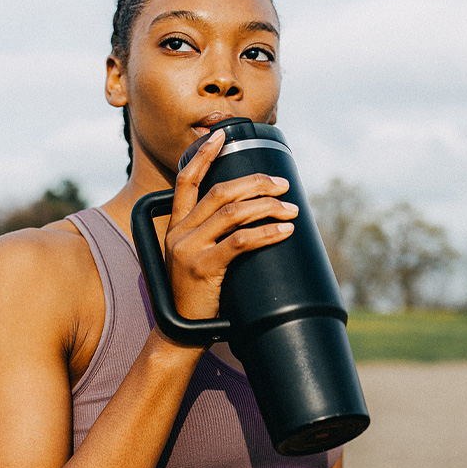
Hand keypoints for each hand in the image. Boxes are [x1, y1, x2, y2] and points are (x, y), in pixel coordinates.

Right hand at [164, 129, 297, 320]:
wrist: (181, 333)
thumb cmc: (197, 296)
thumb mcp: (195, 259)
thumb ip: (210, 237)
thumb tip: (249, 217)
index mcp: (175, 226)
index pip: (186, 180)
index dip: (203, 154)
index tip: (221, 134)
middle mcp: (179, 233)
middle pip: (220, 192)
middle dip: (256, 183)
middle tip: (282, 185)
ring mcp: (188, 249)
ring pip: (233, 213)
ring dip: (268, 206)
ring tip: (292, 208)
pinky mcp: (203, 267)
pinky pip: (240, 241)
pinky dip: (267, 232)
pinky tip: (284, 229)